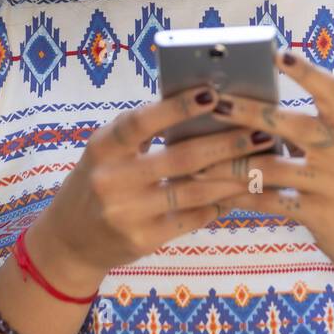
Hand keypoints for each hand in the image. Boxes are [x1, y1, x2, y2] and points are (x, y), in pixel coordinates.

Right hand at [30, 86, 279, 293]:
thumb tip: (204, 105)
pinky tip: (241, 190)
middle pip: (180, 158)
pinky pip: (192, 217)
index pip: (141, 122)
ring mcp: (127, 214)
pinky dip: (219, 202)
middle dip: (227, 143)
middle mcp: (111, 180)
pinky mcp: (143, 240)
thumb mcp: (107, 151)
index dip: (177, 107)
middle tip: (263, 130)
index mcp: (102, 147)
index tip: (213, 92)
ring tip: (264, 160)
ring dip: (233, 175)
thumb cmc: (99, 180)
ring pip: (194, 190)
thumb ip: (143, 133)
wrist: (69, 241)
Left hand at [195, 51, 333, 284]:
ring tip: (198, 159)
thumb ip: (308, 135)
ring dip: (231, 164)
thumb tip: (253, 113)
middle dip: (251, 112)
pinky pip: (272, 202)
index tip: (277, 53)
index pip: (330, 90)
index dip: (305, 70)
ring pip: (273, 167)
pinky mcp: (322, 214)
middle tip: (216, 103)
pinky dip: (242, 198)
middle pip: (294, 124)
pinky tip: (217, 195)